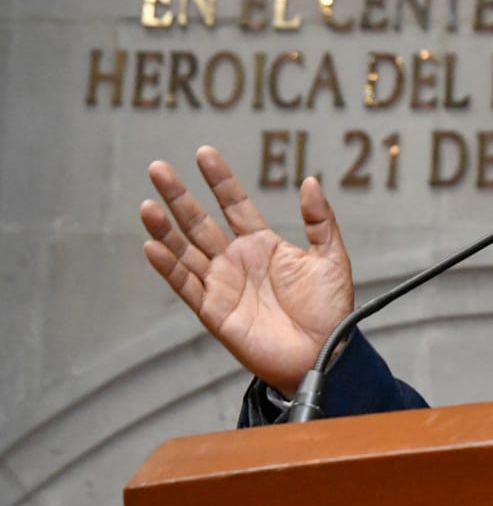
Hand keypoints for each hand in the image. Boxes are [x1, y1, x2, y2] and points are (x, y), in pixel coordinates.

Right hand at [140, 146, 353, 395]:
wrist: (324, 351)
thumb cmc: (331, 309)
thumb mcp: (331, 257)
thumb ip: (319, 220)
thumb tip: (310, 181)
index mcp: (263, 244)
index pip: (234, 204)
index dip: (219, 180)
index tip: (204, 153)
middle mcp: (237, 260)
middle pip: (200, 222)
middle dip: (179, 196)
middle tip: (158, 168)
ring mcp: (222, 284)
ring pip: (185, 251)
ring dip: (164, 229)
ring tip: (148, 205)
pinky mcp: (213, 311)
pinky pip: (185, 286)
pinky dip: (168, 267)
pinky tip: (152, 246)